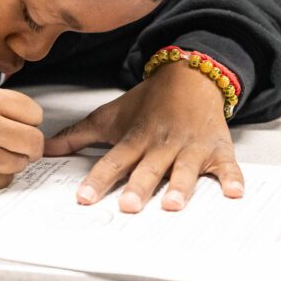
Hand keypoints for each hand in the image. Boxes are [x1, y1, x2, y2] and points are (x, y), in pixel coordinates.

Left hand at [44, 61, 242, 212]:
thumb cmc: (148, 103)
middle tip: (128, 205)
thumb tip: (46, 149)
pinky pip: (227, 166)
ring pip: (184, 170)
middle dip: (139, 186)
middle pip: (148, 168)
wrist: (190, 76)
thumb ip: (78, 135)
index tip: (84, 197)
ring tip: (172, 205)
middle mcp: (162, 145)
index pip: (114, 161)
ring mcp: (191, 148)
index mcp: (136, 138)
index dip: (98, 179)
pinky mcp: (217, 150)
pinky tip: (233, 193)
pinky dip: (232, 179)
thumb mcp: (110, 116)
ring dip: (180, 186)